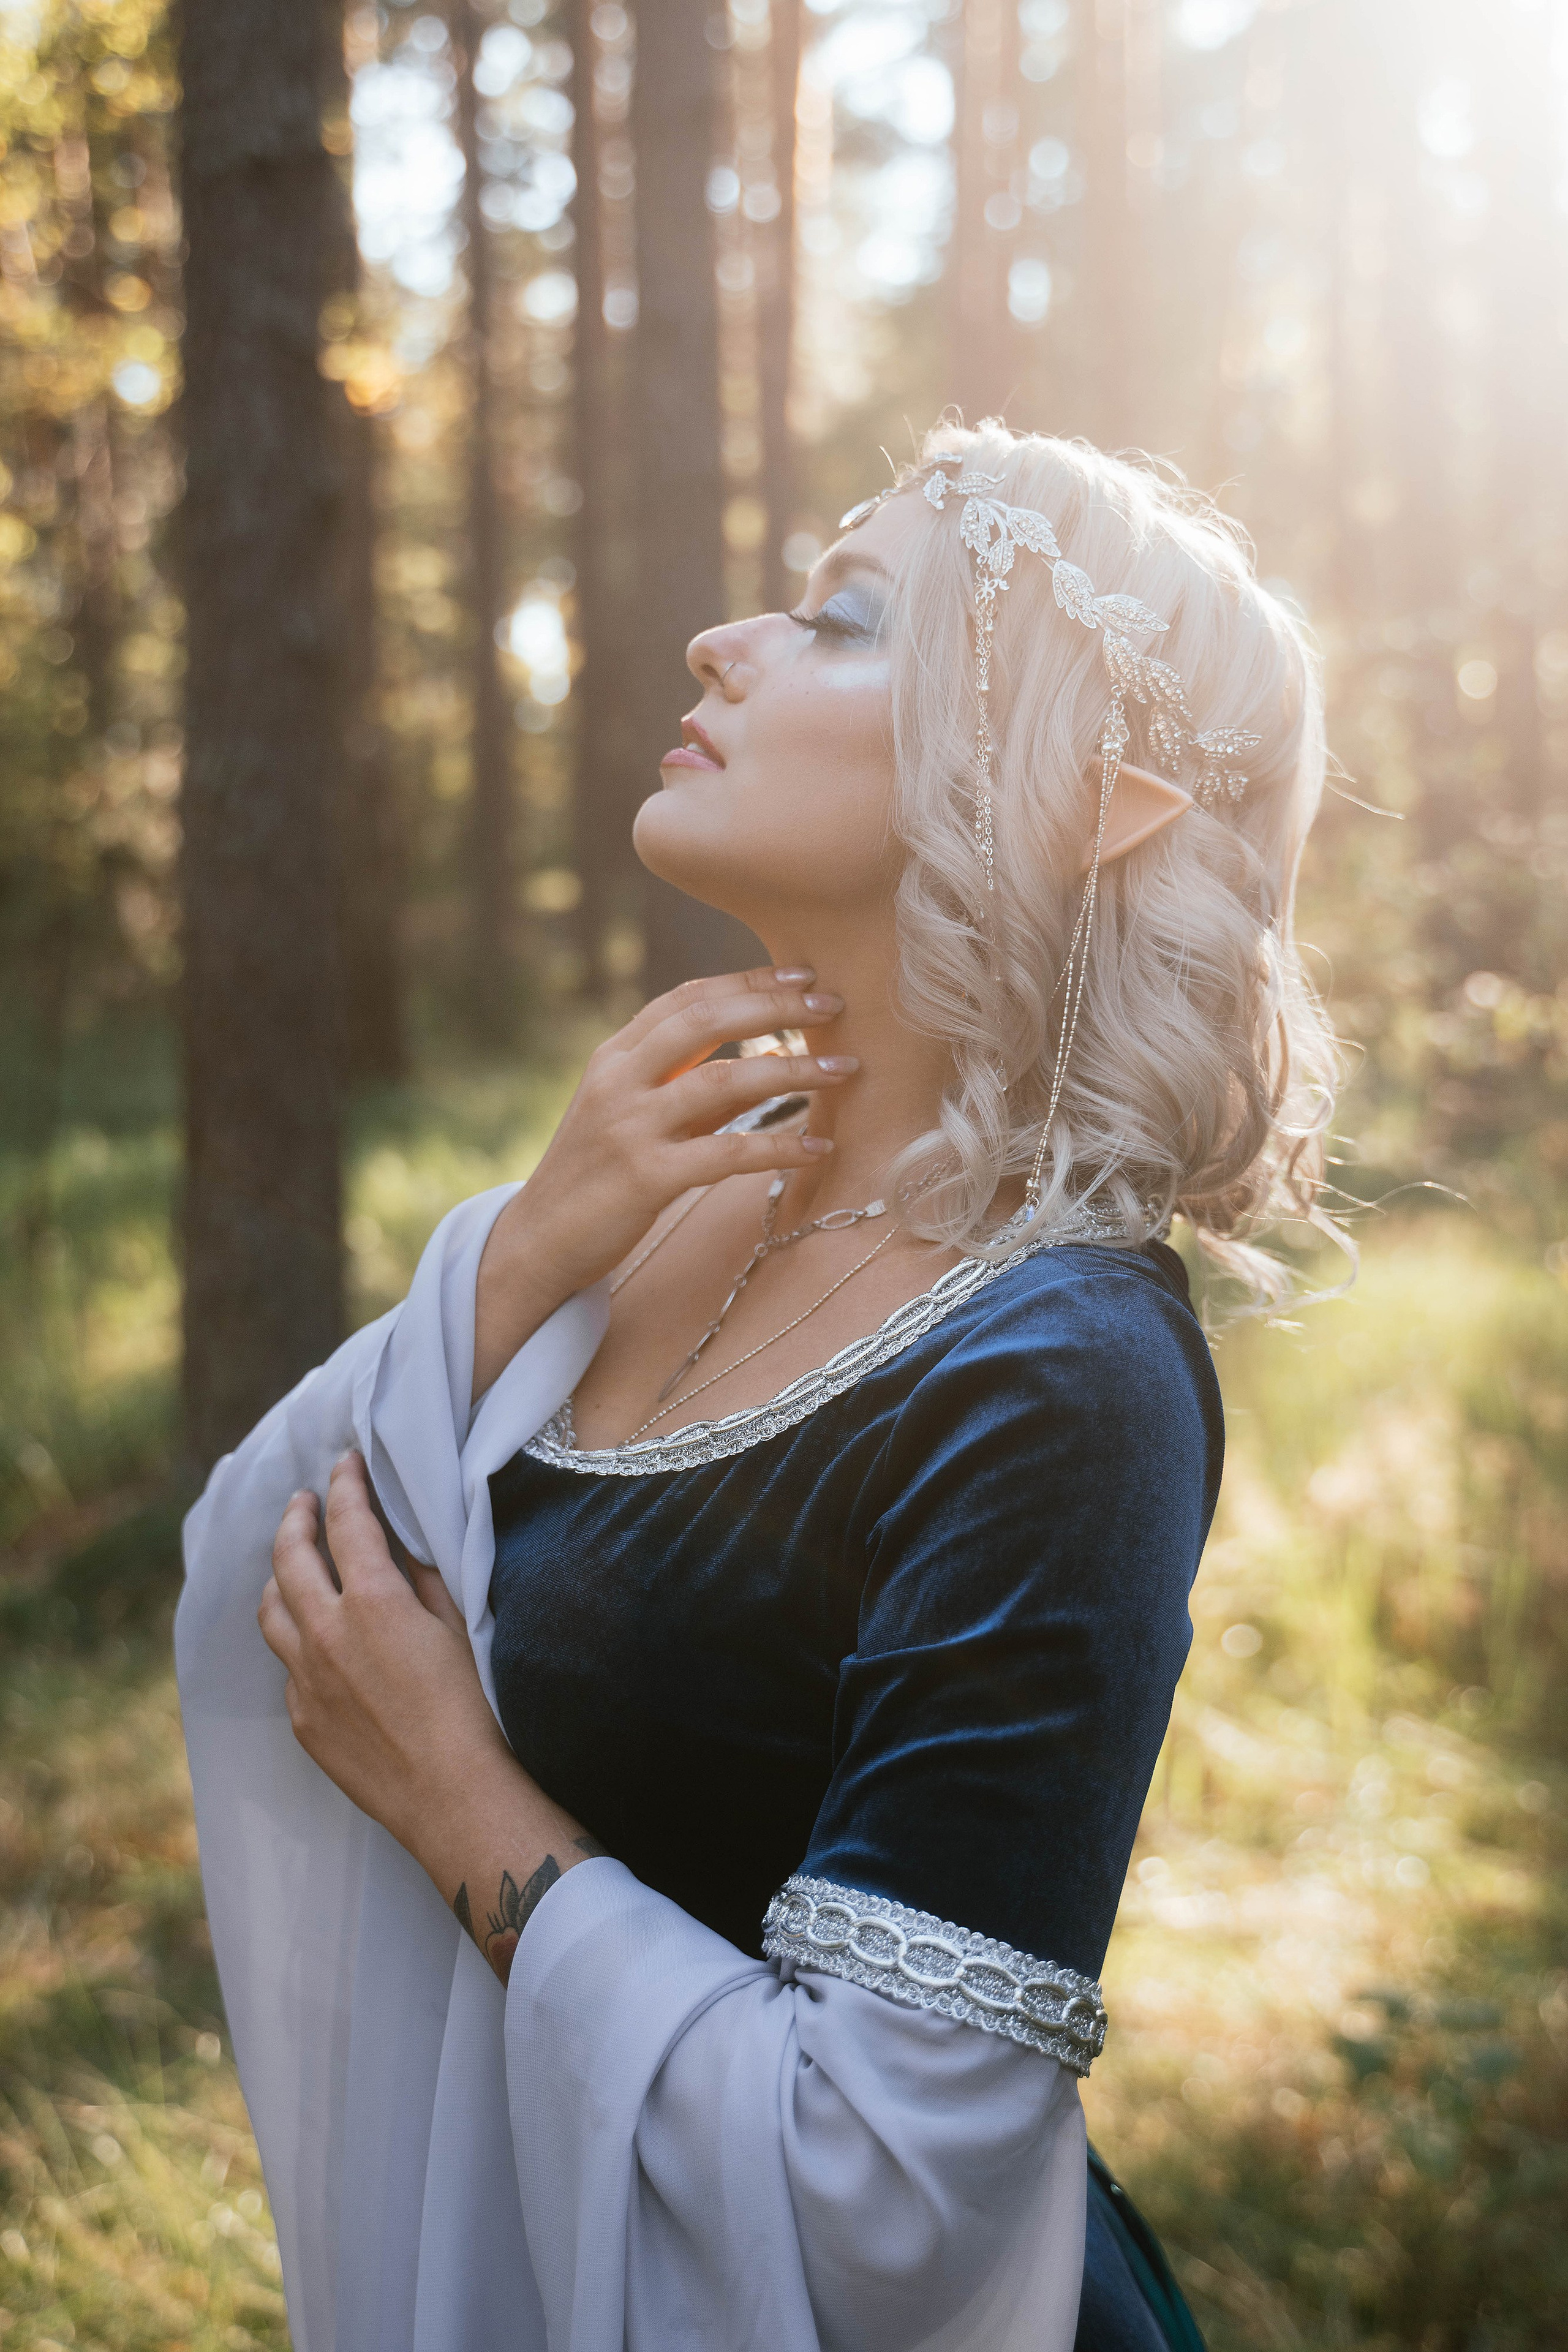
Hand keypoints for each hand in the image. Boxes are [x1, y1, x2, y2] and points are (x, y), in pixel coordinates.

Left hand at [258, 1452, 506, 1856]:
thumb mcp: (458, 1626)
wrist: (452, 1795)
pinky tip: (316, 1643)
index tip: (345, 1464)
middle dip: (296, 1519)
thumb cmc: (471, 1709)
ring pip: (271, 1612)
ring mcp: (307, 1680)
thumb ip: (421, 1578)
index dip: (345, 1485)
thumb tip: (399, 1544)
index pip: (347, 1522)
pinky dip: (297, 1641)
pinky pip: (288, 1667)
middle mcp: (327, 1634)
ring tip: (290, 1566)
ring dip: (278, 1578)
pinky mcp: (303, 1720)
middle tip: (303, 1502)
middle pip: (290, 1558)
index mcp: (373, 1601)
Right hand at [472, 964, 856, 1396]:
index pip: (686, 999)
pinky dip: (779, 1148)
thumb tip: (760, 1057)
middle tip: (833, 1003)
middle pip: (706, 1020)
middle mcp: (619, 1081)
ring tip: (844, 1069)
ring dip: (792, 1069)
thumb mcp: (630, 1115)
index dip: (747, 982)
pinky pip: (727, 1153)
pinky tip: (818, 1148)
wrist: (537, 1243)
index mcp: (614, 1057)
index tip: (801, 973)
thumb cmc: (594, 1178)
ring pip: (724, 1080)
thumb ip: (684, 1084)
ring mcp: (630, 1127)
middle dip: (774, 1005)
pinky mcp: (646, 1178)